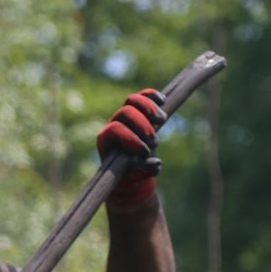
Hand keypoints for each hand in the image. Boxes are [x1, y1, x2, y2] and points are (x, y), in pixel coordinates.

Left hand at [96, 88, 165, 206]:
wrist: (134, 169)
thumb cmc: (131, 173)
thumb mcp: (136, 175)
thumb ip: (143, 170)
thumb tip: (155, 163)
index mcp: (106, 139)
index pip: (115, 129)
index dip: (130, 139)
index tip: (145, 153)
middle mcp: (114, 123)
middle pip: (125, 112)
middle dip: (143, 126)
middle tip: (155, 143)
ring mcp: (126, 115)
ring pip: (133, 100)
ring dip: (149, 108)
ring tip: (162, 120)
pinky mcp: (140, 110)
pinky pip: (144, 95)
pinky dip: (154, 96)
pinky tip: (164, 101)